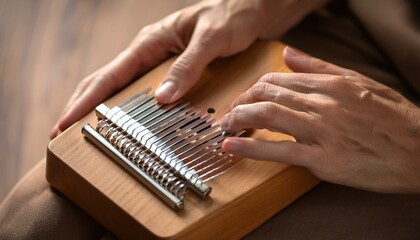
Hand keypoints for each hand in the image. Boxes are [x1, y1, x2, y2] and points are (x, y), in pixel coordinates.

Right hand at [50, 0, 327, 138]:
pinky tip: (125, 124)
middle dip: (82, 107)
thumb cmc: (232, 17)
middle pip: (106, 82)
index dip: (85, 101)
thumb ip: (189, 66)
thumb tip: (162, 99)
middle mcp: (150, 52)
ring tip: (85, 133)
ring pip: (121, 88)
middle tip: (62, 134)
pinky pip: (141, 91)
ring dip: (101, 109)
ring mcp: (159, 62)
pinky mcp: (171, 71)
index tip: (64, 123)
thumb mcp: (212, 39)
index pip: (110, 75)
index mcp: (151, 41)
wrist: (252, 11)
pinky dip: (127, 108)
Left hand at [221, 46, 419, 192]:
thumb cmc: (392, 118)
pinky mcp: (324, 158)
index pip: (276, 79)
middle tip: (227, 116)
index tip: (242, 99)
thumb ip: (320, 67)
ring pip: (267, 116)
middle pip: (266, 94)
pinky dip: (251, 148)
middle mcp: (322, 102)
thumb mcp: (359, 82)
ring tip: (223, 128)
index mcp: (329, 83)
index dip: (251, 90)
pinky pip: (279, 150)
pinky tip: (232, 147)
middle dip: (239, 103)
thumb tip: (289, 53)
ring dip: (238, 120)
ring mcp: (322, 130)